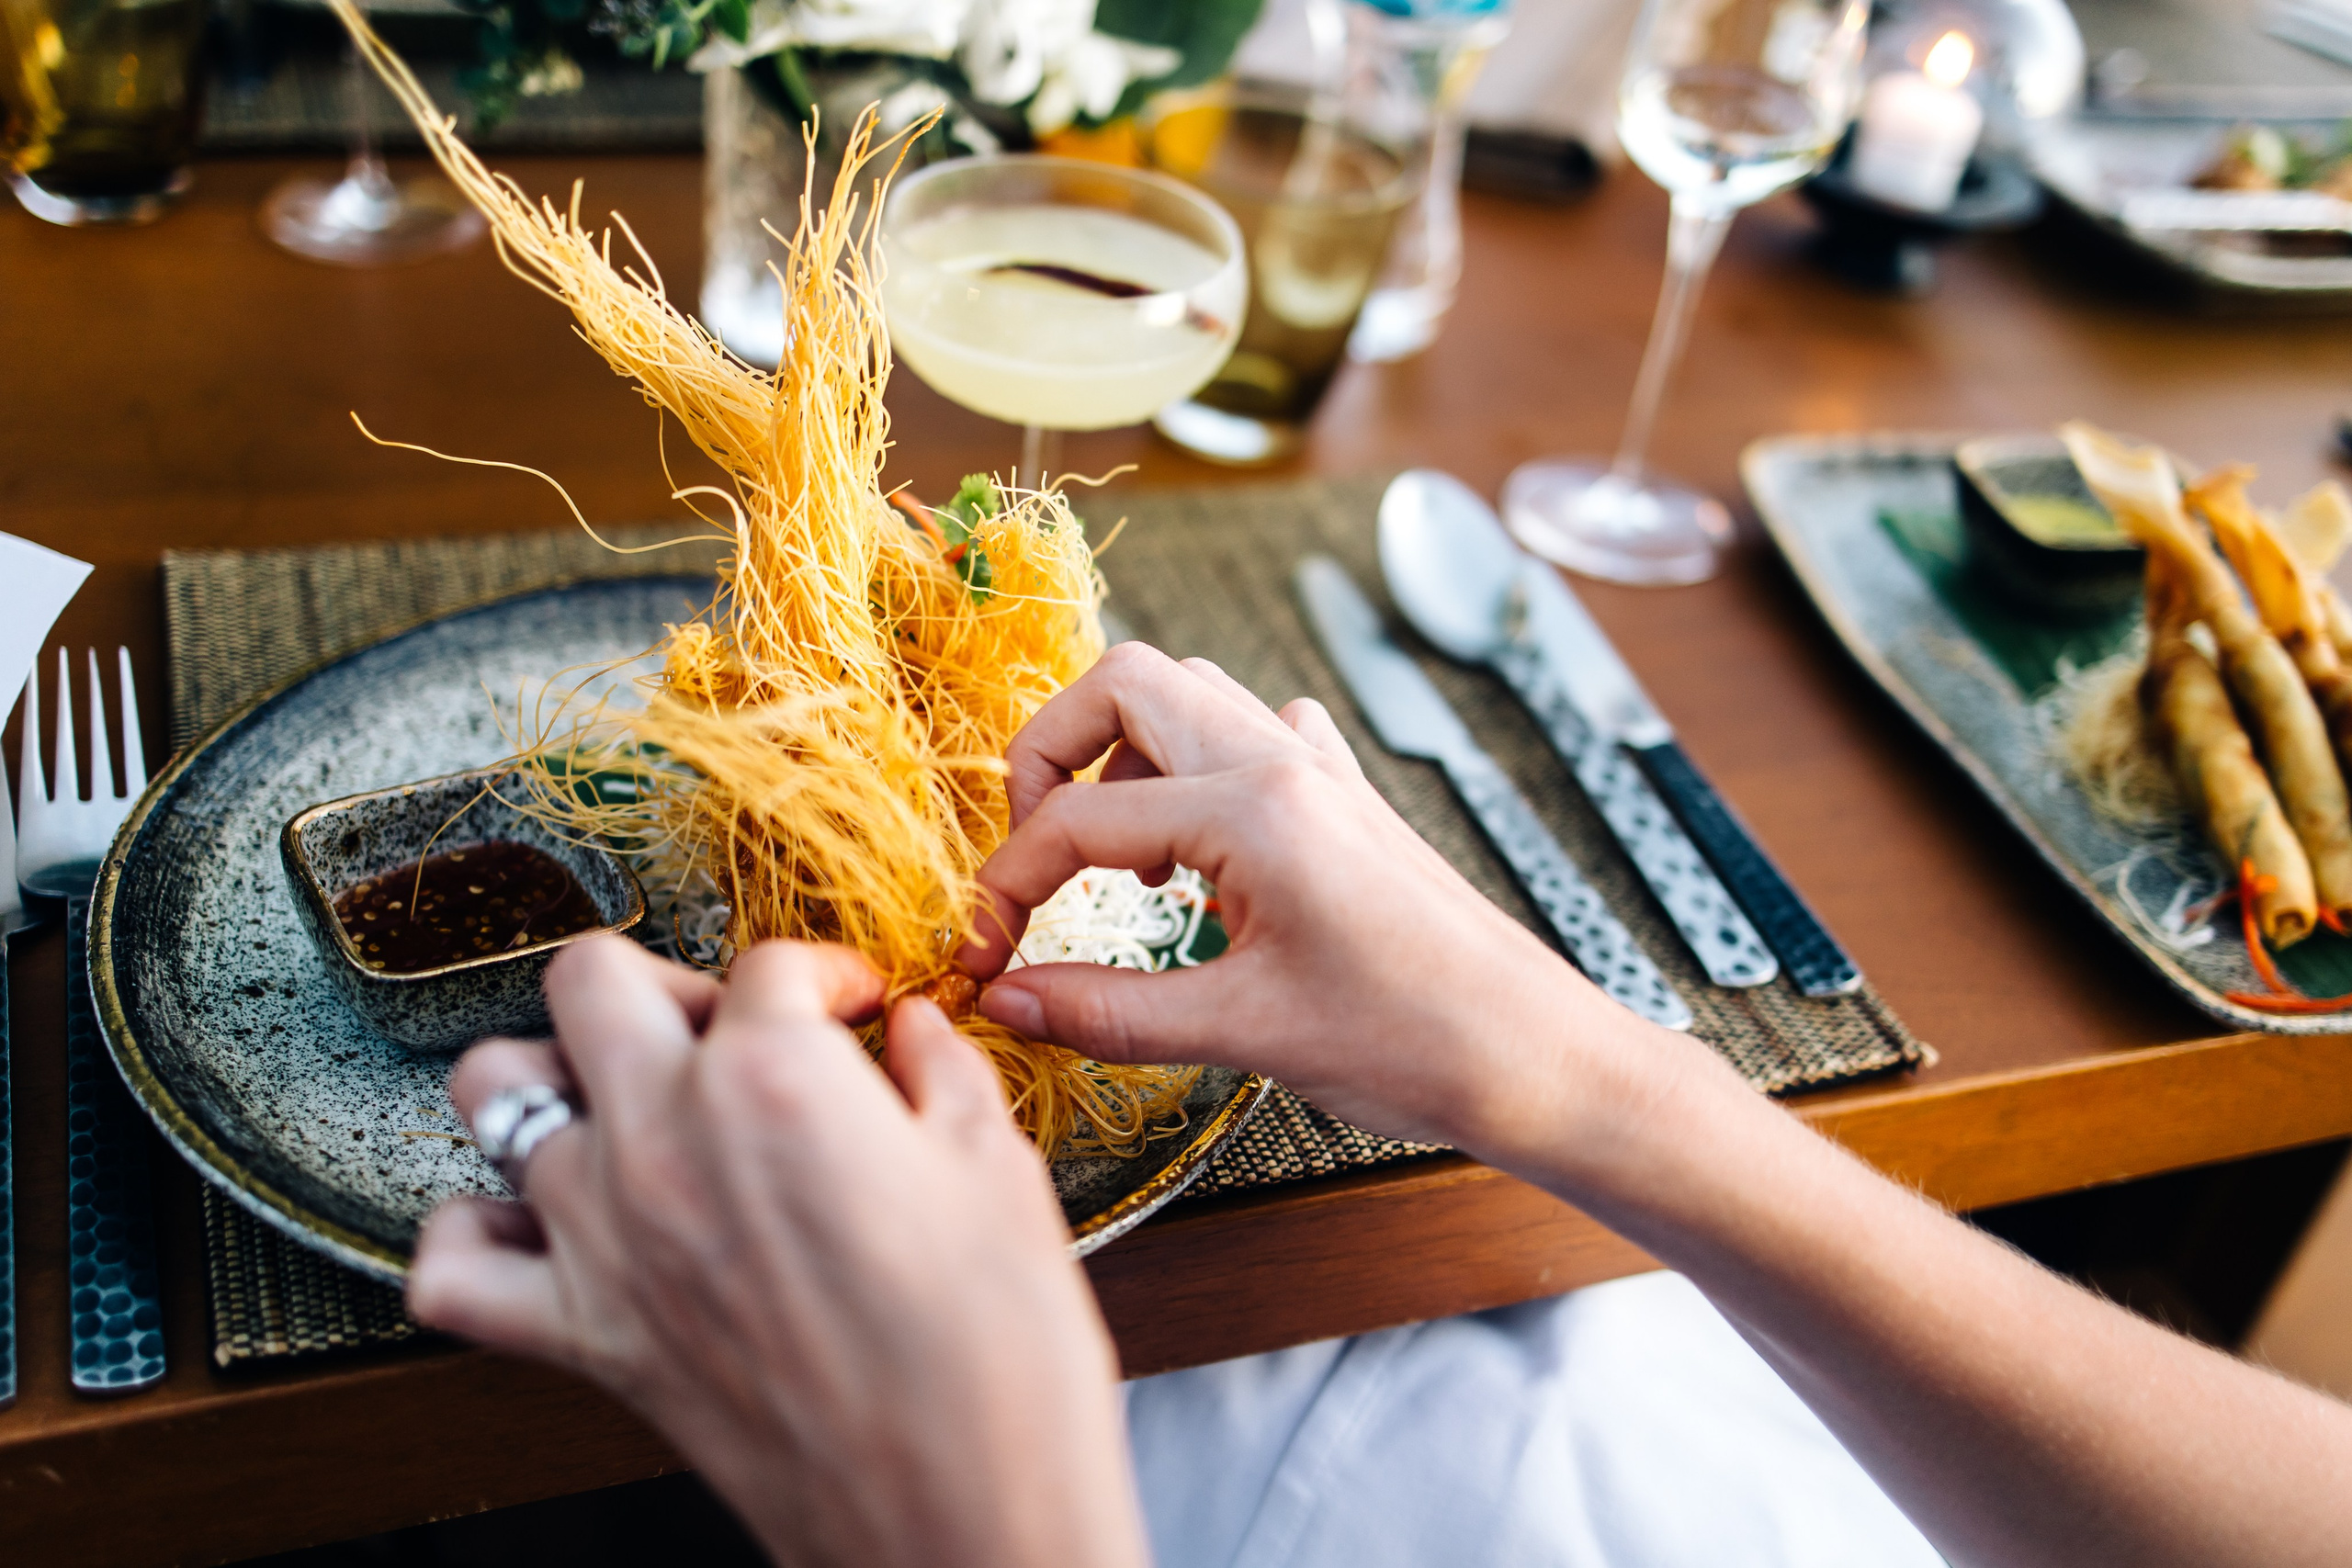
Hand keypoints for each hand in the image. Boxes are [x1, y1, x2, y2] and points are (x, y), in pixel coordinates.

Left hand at [410, 935, 1146, 1567]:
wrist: (962, 1511)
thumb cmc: (994, 1359)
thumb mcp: (1000, 1171)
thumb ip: (942, 1071)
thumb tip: (916, 1034)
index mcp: (779, 1079)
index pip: (770, 965)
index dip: (825, 976)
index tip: (851, 1006)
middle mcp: (668, 1139)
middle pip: (593, 979)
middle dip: (666, 982)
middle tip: (730, 1028)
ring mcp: (606, 1238)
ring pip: (494, 1090)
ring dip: (557, 1076)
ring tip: (627, 1101)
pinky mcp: (581, 1338)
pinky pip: (452, 1266)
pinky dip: (473, 1231)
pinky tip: (539, 1222)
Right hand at [964, 643, 1741, 1169]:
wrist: (1536, 1056)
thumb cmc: (1415, 1042)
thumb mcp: (1244, 1033)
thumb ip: (1107, 1011)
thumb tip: (1006, 999)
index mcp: (1255, 808)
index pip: (1080, 818)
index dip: (1010, 885)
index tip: (984, 952)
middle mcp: (1285, 762)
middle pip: (1124, 685)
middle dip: (1050, 754)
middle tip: (1032, 851)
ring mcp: (1321, 772)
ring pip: (1189, 697)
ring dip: (1120, 755)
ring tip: (1104, 857)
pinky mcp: (1345, 802)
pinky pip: (1253, 735)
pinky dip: (1193, 771)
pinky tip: (1193, 851)